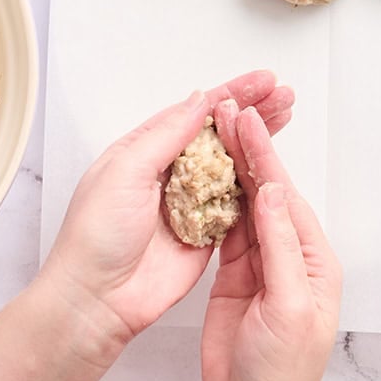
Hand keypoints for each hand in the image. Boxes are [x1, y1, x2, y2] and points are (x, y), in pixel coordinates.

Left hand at [39, 71, 294, 351]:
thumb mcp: (125, 172)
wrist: (98, 298)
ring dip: (258, 143)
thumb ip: (165, 136)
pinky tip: (274, 167)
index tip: (261, 82)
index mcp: (142, 150)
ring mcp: (187, 202)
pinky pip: (236, 205)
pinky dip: (256, 186)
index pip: (193, 112)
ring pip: (231, 165)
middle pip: (218, 134)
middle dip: (252, 112)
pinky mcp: (204, 233)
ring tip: (285, 118)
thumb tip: (197, 102)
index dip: (230, 94)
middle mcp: (167, 172)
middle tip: (283, 96)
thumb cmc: (94, 236)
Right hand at [200, 101, 341, 380]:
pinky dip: (215, 200)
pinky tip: (205, 177)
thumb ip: (280, 248)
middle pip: (266, 191)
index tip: (244, 120)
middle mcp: (290, 255)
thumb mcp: (289, 308)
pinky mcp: (236, 276)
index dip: (262, 156)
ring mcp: (261, 264)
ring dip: (230, 168)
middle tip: (225, 110)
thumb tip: (273, 192)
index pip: (284, 195)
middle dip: (246, 150)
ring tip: (213, 131)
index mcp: (312, 259)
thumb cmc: (279, 372)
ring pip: (245, 204)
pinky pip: (226, 228)